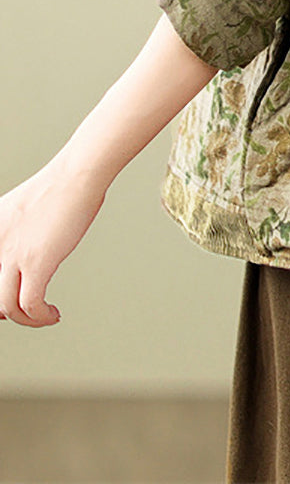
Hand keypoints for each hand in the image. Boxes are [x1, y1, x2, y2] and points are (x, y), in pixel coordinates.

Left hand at [0, 161, 107, 326]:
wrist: (77, 175)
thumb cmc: (60, 187)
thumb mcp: (22, 210)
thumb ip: (13, 234)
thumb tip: (20, 259)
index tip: (4, 305)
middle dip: (3, 311)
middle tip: (20, 312)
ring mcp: (13, 253)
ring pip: (5, 307)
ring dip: (25, 319)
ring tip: (42, 316)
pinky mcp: (36, 261)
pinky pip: (30, 304)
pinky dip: (40, 317)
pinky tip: (52, 314)